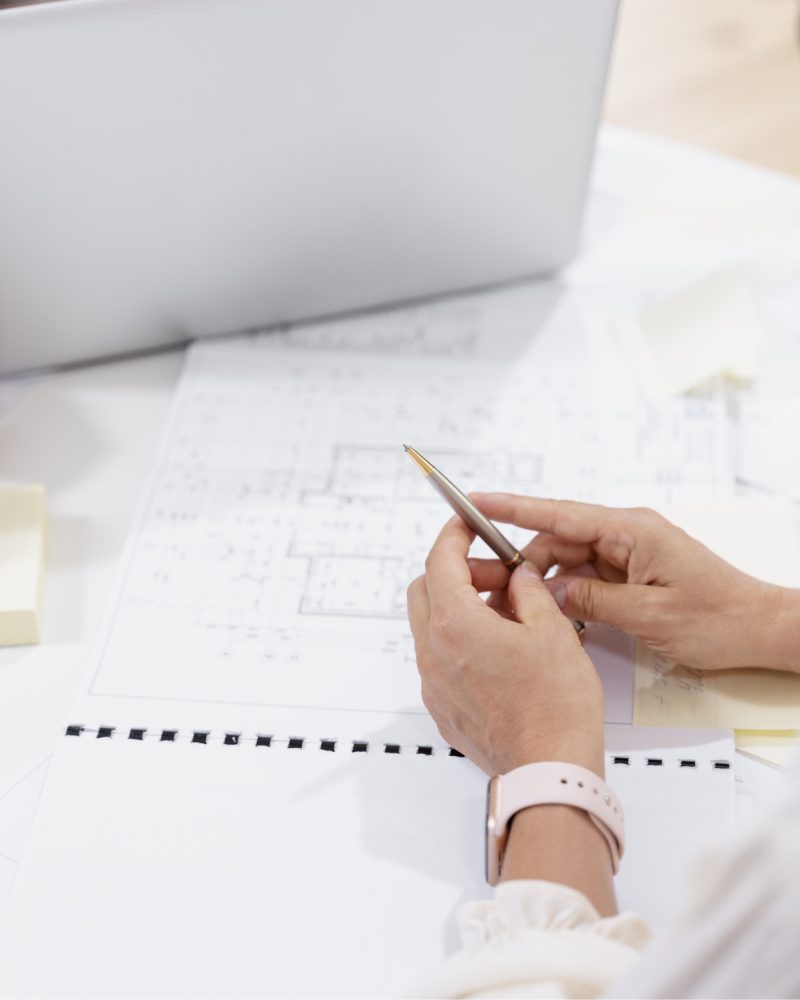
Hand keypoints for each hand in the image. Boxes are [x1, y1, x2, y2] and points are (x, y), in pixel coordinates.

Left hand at [407, 515, 604, 776]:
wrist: (550, 771)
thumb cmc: (555, 706)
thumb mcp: (551, 630)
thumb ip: (529, 592)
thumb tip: (519, 576)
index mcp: (454, 625)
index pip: (439, 561)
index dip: (454, 536)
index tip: (467, 526)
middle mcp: (433, 653)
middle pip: (425, 591)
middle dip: (456, 572)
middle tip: (497, 576)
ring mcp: (434, 684)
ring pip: (431, 627)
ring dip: (459, 609)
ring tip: (508, 615)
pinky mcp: (443, 709)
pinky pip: (439, 661)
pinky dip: (460, 643)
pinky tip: (500, 651)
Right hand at [468, 494, 799, 673]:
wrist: (759, 629)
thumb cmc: (719, 617)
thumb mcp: (651, 614)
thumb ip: (594, 599)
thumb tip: (547, 592)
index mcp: (633, 530)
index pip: (560, 514)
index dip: (512, 508)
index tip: (474, 503)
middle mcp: (626, 535)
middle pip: (556, 541)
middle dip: (520, 561)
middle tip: (486, 586)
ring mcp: (626, 554)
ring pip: (566, 561)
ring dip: (540, 583)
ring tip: (514, 609)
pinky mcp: (629, 574)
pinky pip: (583, 578)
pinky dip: (563, 595)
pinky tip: (548, 616)